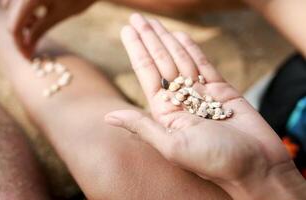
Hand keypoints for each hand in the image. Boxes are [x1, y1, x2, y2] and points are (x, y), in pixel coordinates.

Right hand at [0, 0, 94, 56]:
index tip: (27, 57)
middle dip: (21, 34)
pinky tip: (37, 10)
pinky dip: (22, 6)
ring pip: (9, 6)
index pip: (14, 27)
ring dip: (20, 18)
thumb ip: (39, 30)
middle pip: (11, 18)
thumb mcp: (59, 14)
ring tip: (38, 23)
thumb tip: (27, 47)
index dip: (19, 45)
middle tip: (34, 44)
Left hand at [105, 13, 299, 198]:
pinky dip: (192, 49)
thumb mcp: (172, 145)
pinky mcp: (222, 90)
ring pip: (181, 60)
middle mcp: (181, 101)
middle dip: (149, 39)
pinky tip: (180, 36)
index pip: (147, 73)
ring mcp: (202, 94)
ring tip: (154, 22)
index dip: (137, 50)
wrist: (257, 167)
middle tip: (137, 18)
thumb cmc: (214, 162)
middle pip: (161, 62)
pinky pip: (204, 65)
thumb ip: (142, 126)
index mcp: (166, 113)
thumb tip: (108, 116)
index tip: (127, 30)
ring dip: (167, 39)